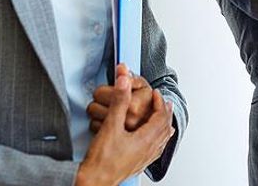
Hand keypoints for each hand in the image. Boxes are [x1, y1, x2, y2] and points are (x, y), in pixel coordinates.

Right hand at [75, 71, 174, 185]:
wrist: (93, 183)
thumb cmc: (101, 160)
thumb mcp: (111, 125)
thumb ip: (119, 101)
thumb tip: (124, 81)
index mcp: (146, 139)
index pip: (161, 116)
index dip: (160, 102)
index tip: (156, 93)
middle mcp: (149, 150)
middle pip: (164, 128)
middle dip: (164, 113)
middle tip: (163, 103)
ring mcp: (144, 159)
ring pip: (161, 140)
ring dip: (163, 126)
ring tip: (164, 120)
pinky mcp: (137, 165)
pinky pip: (155, 151)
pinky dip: (158, 141)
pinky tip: (153, 143)